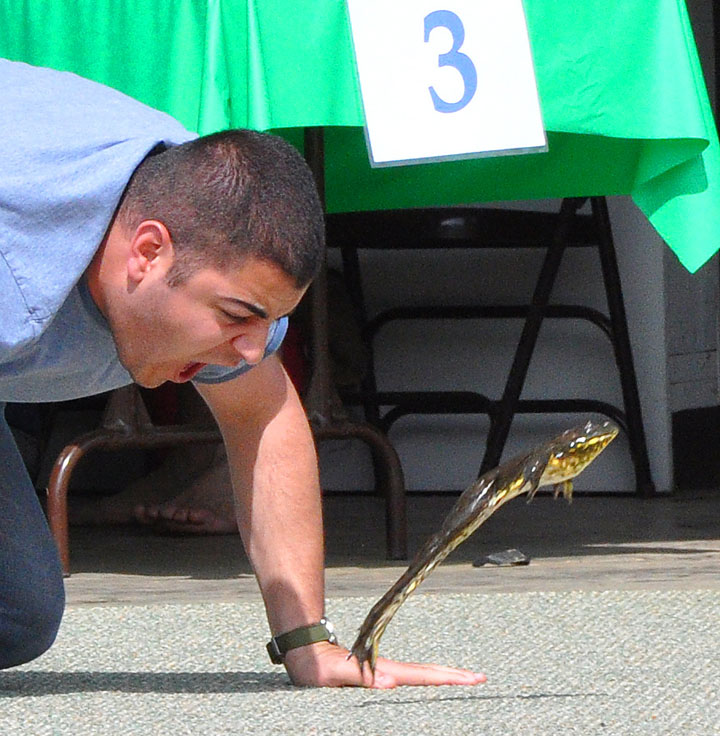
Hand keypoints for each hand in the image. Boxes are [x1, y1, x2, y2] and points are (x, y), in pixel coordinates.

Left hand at [283, 641, 486, 688]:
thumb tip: (390, 682)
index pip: (422, 675)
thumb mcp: (335, 674)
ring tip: (466, 679)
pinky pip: (409, 680)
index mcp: (383, 671)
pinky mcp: (378, 676)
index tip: (471, 677)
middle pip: (427, 672)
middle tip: (481, 678)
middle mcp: (388, 671)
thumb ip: (361, 675)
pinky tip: (432, 684)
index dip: (447, 677)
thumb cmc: (317, 667)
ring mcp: (384, 672)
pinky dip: (427, 680)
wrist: (306, 655)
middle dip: (454, 675)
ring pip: (420, 675)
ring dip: (444, 676)